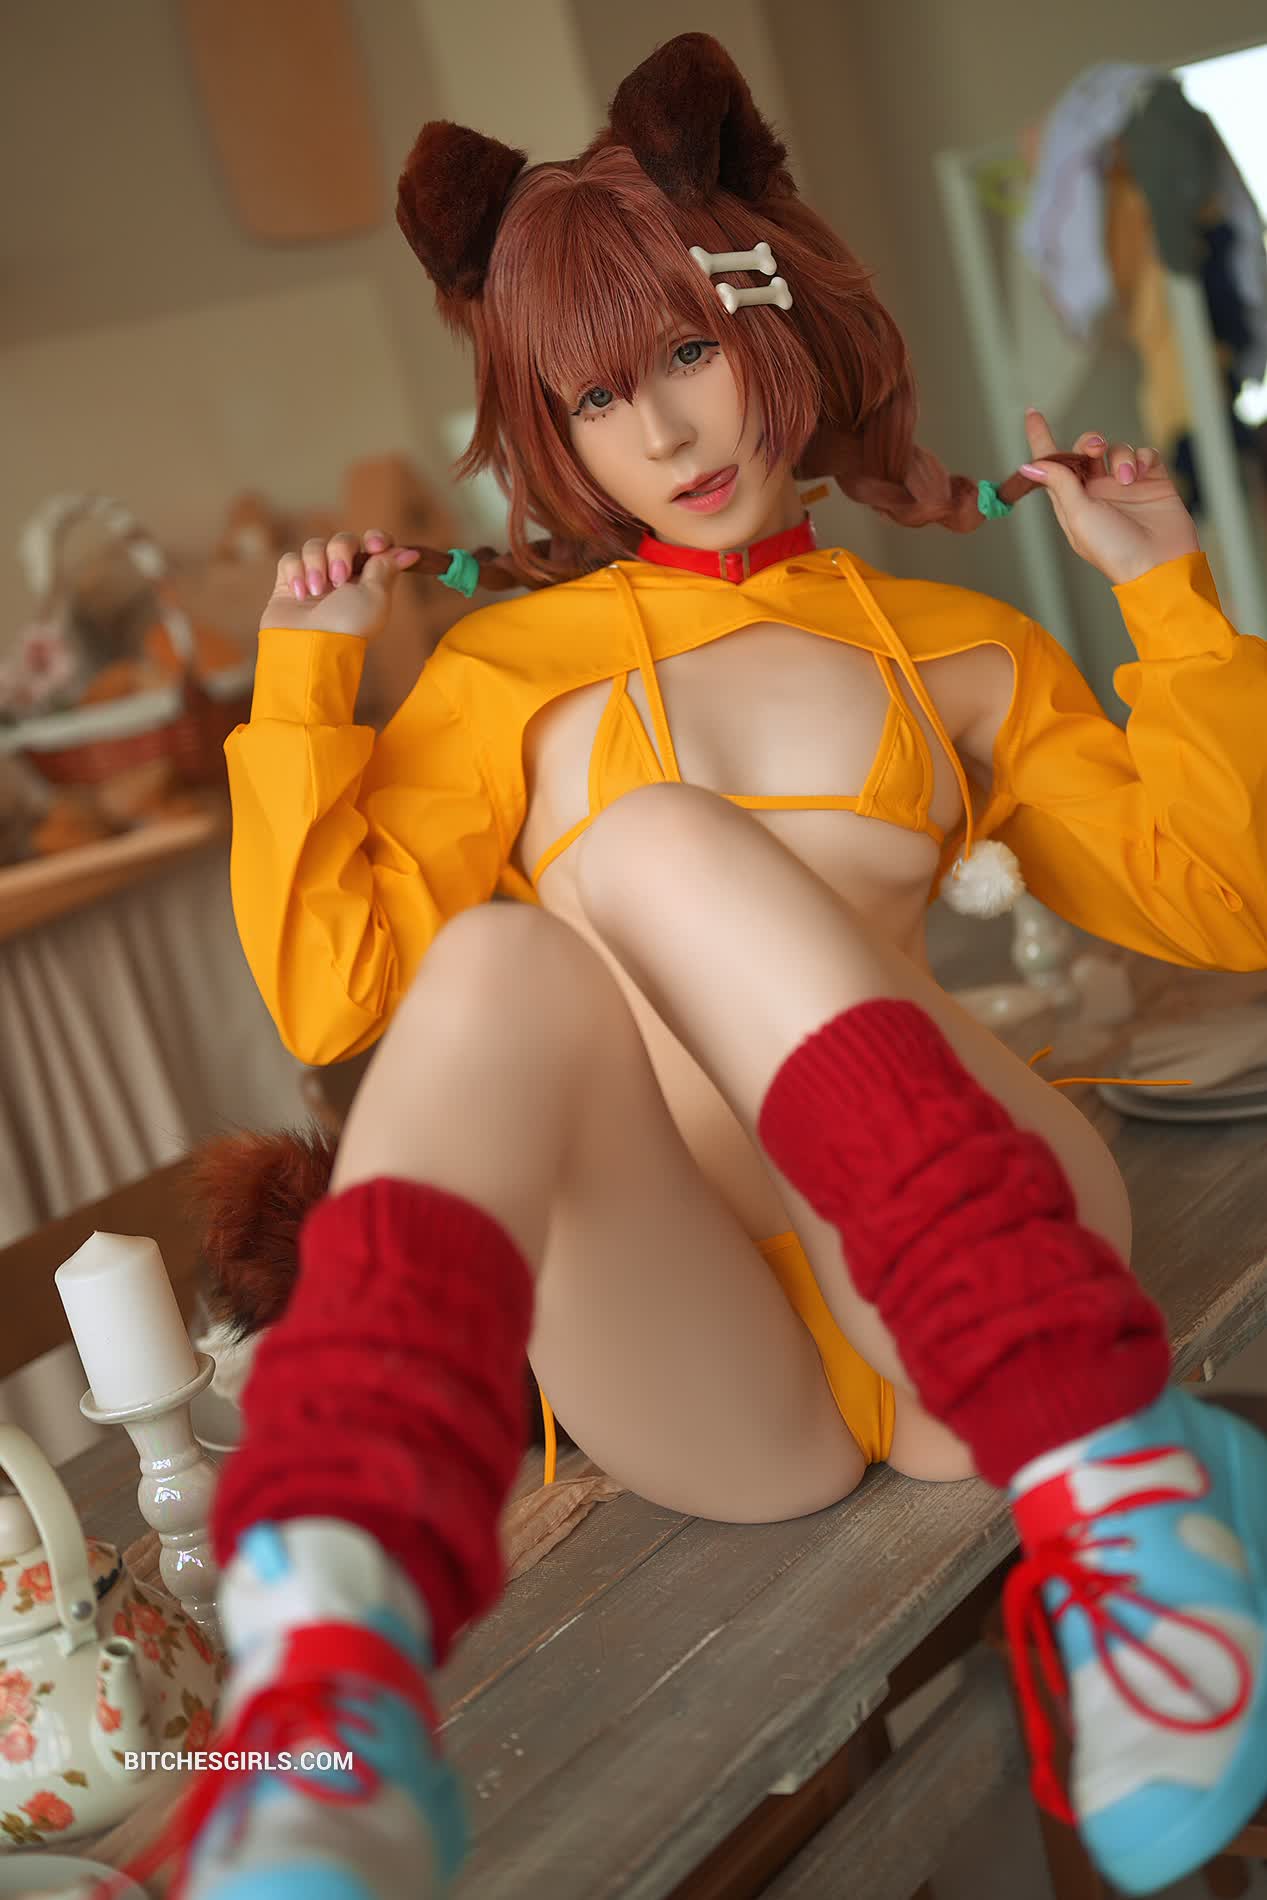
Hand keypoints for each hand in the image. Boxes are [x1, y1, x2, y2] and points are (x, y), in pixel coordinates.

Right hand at [259, 528, 421, 640]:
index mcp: (368, 580)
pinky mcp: (289, 583)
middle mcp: (343, 578)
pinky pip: (290, 560)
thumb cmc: (347, 625)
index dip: (377, 538)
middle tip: (339, 579)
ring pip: (315, 546)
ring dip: (316, 565)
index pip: (375, 545)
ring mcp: (315, 579)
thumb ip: (386, 567)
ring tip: (316, 592)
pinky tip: (300, 595)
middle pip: (343, 540)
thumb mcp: (375, 596)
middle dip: (341, 552)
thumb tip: (409, 552)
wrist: (309, 645)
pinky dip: (296, 573)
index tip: (374, 544)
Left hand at [1020, 410, 1200, 585]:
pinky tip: (1142, 474)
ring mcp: (1125, 485)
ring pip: (1117, 449)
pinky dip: (1142, 458)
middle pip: (1085, 450)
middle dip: (1089, 442)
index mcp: (1072, 502)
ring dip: (1120, 457)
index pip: (1053, 464)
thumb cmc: (1114, 549)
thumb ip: (1059, 484)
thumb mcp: (1079, 516)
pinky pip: (1144, 454)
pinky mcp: (1152, 481)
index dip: (1041, 438)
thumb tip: (1029, 465)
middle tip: (1095, 449)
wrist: (1160, 563)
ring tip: (1126, 479)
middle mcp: (1097, 491)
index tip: (1031, 413)